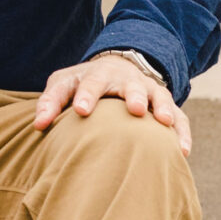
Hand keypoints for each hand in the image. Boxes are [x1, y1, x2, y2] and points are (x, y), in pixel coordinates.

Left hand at [33, 52, 191, 155]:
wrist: (115, 68)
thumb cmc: (81, 84)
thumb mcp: (64, 84)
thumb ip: (50, 102)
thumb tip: (39, 125)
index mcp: (97, 75)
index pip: (90, 82)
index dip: (86, 95)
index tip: (81, 110)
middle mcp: (125, 79)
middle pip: (129, 85)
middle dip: (131, 95)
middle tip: (132, 109)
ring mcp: (147, 90)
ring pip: (157, 96)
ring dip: (160, 108)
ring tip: (163, 122)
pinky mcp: (163, 104)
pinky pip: (178, 117)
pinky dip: (181, 132)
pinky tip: (181, 151)